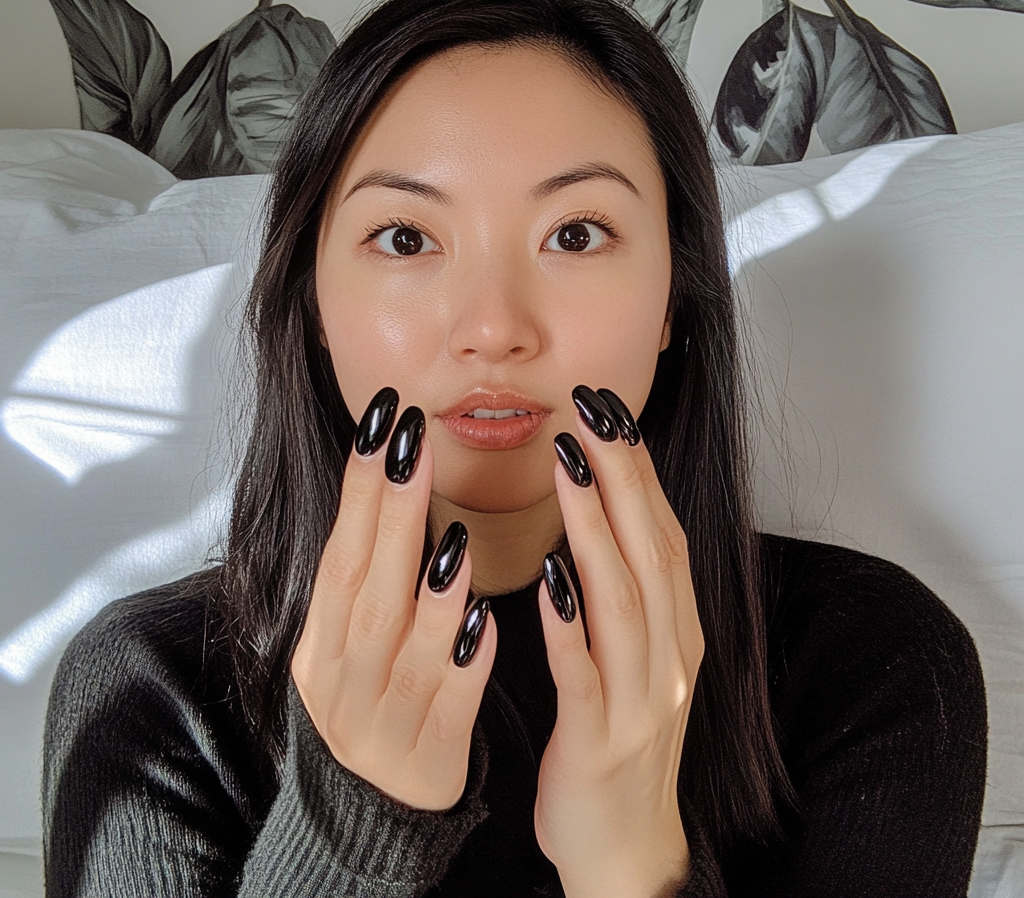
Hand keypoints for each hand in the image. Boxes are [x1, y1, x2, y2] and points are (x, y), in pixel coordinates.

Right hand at [291, 387, 496, 810]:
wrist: (368, 810)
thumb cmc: (370, 698)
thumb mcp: (347, 638)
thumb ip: (366, 573)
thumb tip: (387, 479)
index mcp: (320, 642)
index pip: (338, 553)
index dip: (358, 489)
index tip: (383, 423)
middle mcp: (342, 679)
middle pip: (367, 591)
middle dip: (390, 516)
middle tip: (414, 447)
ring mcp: (382, 721)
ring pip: (405, 652)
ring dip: (431, 594)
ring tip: (454, 541)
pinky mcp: (428, 757)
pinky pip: (448, 708)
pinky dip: (464, 666)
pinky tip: (485, 626)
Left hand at [534, 385, 703, 897]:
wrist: (625, 844)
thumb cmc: (620, 735)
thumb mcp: (638, 655)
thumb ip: (625, 589)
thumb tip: (601, 511)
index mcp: (677, 629)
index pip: (661, 532)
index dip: (638, 469)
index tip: (607, 411)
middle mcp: (670, 654)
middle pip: (650, 550)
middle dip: (622, 475)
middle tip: (592, 413)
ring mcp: (642, 697)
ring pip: (622, 598)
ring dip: (596, 528)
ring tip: (570, 467)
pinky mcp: (602, 738)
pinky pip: (584, 674)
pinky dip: (570, 623)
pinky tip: (548, 581)